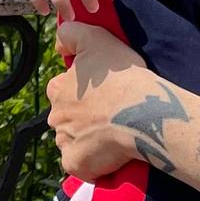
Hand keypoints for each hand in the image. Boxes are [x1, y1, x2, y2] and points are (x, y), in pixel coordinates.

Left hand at [47, 23, 146, 176]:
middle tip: (108, 116)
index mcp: (59, 89)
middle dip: (80, 118)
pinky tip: (109, 155)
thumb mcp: (95, 39)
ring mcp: (65, 142)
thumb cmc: (122, 77)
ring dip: (86, 140)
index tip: (98, 95)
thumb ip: (70, 35)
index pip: (58, 89)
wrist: (143, 112)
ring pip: (71, 142)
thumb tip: (57, 46)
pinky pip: (79, 165)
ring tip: (112, 135)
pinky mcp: (77, 164)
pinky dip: (91, 163)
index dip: (77, 92)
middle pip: (64, 118)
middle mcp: (57, 116)